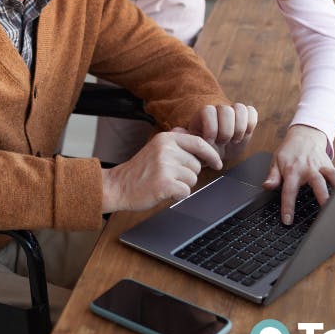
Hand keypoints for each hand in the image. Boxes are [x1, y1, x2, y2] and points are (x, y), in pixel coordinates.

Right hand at [100, 129, 222, 213]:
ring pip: (192, 179)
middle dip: (188, 174)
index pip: (198, 142)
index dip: (211, 154)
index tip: (216, 163)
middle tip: (169, 176)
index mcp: (165, 138)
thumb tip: (200, 140)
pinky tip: (164, 191)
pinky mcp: (164, 184)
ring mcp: (164, 166)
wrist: (118, 185)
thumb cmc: (139, 170)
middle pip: (196, 165)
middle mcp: (165, 149)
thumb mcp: (155, 147)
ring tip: (164, 182)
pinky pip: (186, 191)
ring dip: (182, 185)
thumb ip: (176, 141)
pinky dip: (178, 195)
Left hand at [188, 103, 257, 160]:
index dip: (211, 128)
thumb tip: (177, 130)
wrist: (218, 154)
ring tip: (234, 140)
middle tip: (223, 143)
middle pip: (225, 110)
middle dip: (225, 130)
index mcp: (203, 115)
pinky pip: (251, 112)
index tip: (210, 142)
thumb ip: (186, 139)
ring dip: (238, 128)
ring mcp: (233, 112)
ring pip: (239, 108)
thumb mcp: (193, 147)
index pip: (208, 111)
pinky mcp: (246, 116)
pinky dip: (250, 124)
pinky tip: (244, 135)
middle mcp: (218, 110)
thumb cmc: (204, 150)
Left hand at [263, 124, 334, 224]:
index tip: (288, 220)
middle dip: (323, 196)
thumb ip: (272, 176)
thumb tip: (267, 186)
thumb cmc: (289, 151)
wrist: (304, 135)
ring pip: (332, 176)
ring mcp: (322, 167)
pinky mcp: (331, 166)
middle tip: (326, 210)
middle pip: (317, 183)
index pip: (289, 191)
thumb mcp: (276, 161)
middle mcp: (309, 169)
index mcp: (293, 170)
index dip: (288, 206)